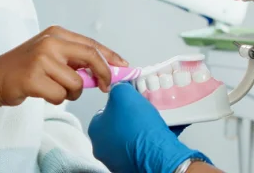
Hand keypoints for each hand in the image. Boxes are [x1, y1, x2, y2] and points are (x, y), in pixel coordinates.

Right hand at [0, 26, 127, 106]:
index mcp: (56, 33)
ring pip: (75, 83)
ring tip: (54, 89)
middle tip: (105, 87)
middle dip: (103, 75)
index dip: (110, 57)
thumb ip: (74, 60)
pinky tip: (41, 93)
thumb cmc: (25, 69)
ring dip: (70, 93)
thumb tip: (105, 72)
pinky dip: (55, 100)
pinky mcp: (32, 77)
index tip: (123, 68)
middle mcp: (50, 42)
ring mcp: (40, 58)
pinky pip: (59, 96)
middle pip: (90, 57)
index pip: (92, 44)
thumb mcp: (50, 55)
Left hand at [88, 83, 210, 172]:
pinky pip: (141, 149)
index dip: (119, 103)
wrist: (157, 153)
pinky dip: (149, 141)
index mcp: (95, 130)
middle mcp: (102, 148)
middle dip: (130, 117)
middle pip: (116, 126)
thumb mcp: (123, 93)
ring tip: (152, 122)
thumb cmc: (137, 126)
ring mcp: (117, 160)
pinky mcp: (133, 167)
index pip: (104, 112)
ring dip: (140, 130)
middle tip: (142, 111)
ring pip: (129, 138)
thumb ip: (118, 88)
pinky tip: (159, 133)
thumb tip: (119, 88)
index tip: (131, 101)